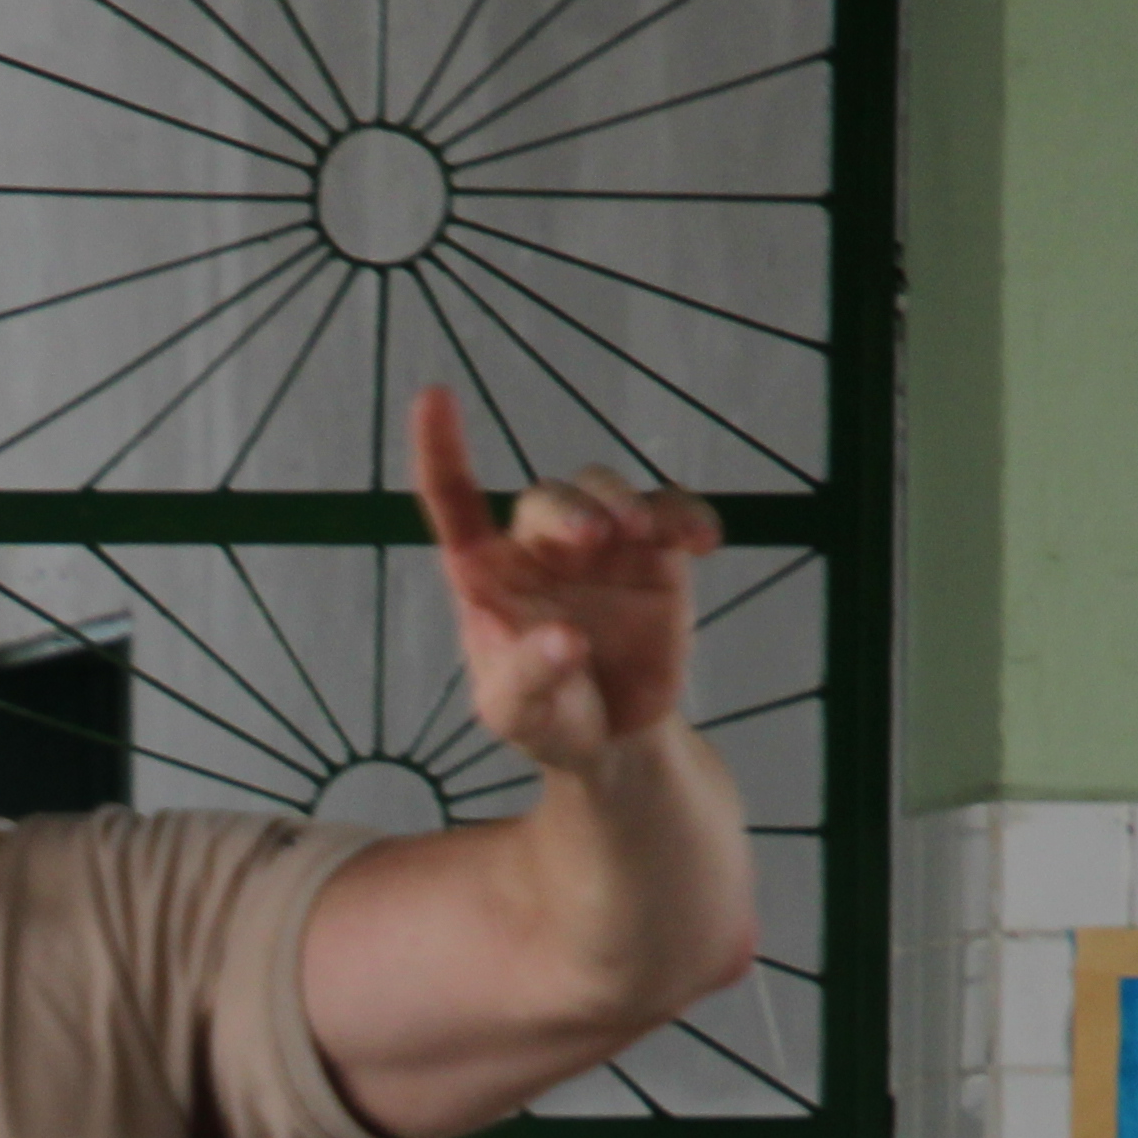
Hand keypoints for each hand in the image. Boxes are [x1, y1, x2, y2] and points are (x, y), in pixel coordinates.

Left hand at [407, 384, 718, 784]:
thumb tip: (567, 640)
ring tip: (642, 533)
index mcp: (486, 575)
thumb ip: (529, 677)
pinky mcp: (657, 555)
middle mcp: (540, 548)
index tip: (434, 396)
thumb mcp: (517, 715)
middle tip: (594, 538)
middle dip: (571, 508)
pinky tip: (703, 541)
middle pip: (548, 498)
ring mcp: (602, 545)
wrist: (614, 741)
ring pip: (605, 490)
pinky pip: (672, 515)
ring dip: (622, 501)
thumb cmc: (546, 719)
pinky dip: (689, 517)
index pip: (455, 502)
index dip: (441, 449)